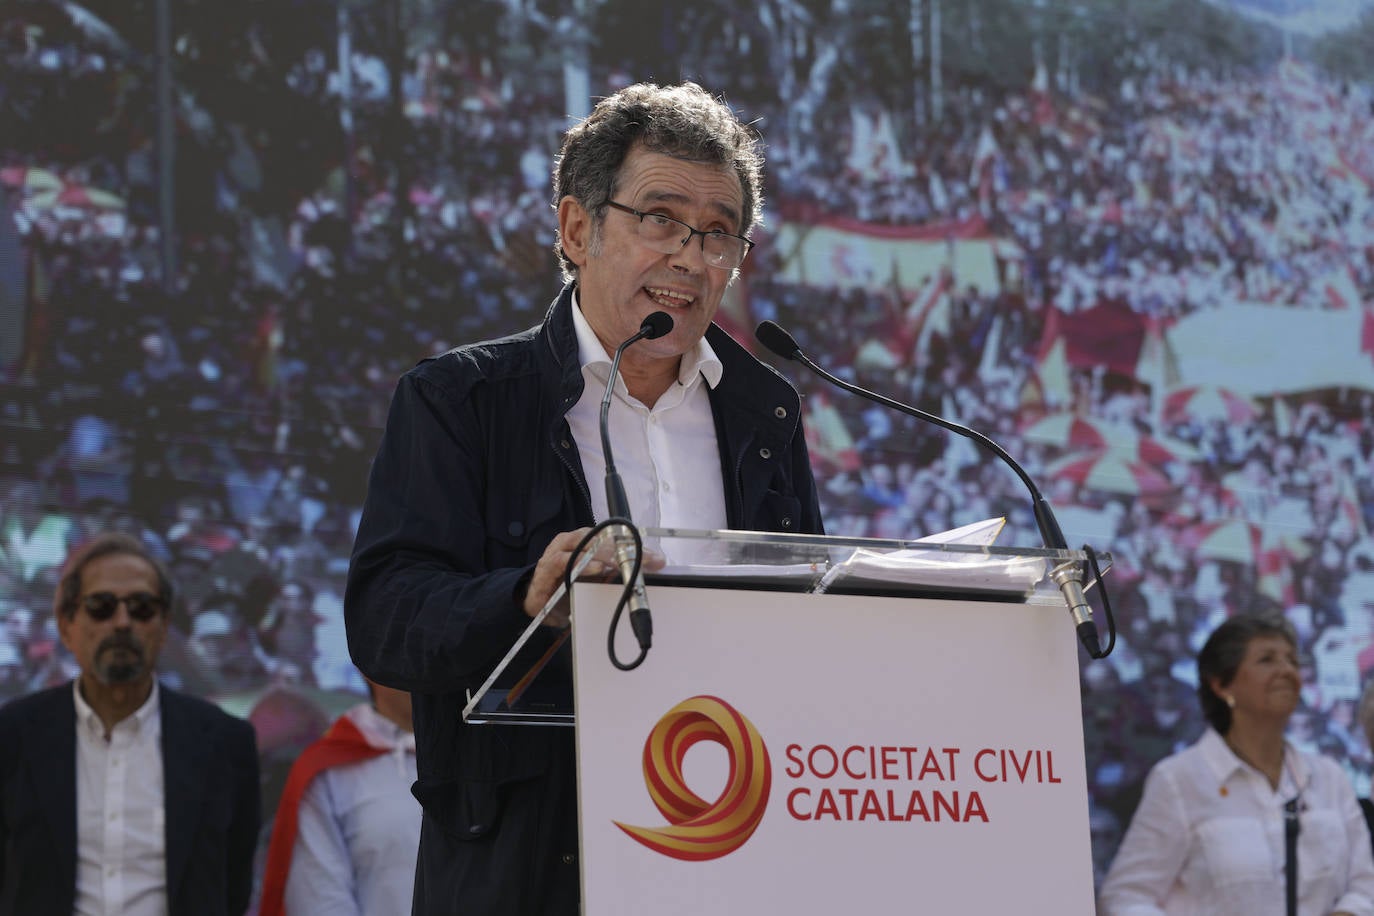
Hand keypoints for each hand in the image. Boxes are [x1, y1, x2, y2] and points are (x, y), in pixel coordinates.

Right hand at [521, 528, 664, 626]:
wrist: (537, 600)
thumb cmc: (568, 584)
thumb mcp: (596, 576)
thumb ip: (617, 570)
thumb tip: (649, 568)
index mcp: (584, 539)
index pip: (612, 537)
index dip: (634, 545)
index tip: (654, 558)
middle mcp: (571, 540)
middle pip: (601, 537)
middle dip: (625, 549)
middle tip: (645, 560)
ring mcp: (558, 551)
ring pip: (584, 545)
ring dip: (606, 554)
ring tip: (623, 563)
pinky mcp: (548, 567)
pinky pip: (566, 561)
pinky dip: (584, 564)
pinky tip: (598, 570)